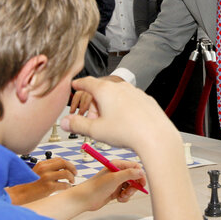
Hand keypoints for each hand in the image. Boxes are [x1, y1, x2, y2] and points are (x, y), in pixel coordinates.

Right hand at [5, 158, 77, 203]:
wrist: (20, 194)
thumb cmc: (28, 185)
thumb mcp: (37, 172)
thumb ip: (47, 169)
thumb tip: (62, 170)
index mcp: (42, 164)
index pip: (59, 159)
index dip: (67, 163)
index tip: (71, 168)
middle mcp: (45, 168)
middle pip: (64, 163)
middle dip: (72, 168)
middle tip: (75, 173)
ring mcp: (47, 177)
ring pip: (66, 173)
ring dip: (71, 177)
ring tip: (71, 181)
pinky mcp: (49, 187)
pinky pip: (64, 184)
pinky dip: (67, 186)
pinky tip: (66, 187)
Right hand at [63, 76, 178, 154]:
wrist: (156, 137)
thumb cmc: (127, 132)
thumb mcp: (95, 131)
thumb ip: (77, 125)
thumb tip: (64, 122)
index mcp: (105, 90)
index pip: (87, 82)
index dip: (79, 84)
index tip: (75, 85)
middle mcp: (120, 87)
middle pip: (101, 91)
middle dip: (95, 105)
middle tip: (94, 122)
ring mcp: (135, 92)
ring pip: (116, 96)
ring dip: (110, 107)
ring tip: (111, 126)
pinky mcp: (146, 100)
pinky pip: (130, 102)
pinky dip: (125, 109)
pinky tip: (127, 124)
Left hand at [75, 160, 145, 210]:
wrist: (85, 198)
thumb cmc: (97, 186)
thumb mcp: (115, 178)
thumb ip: (129, 174)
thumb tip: (141, 172)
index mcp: (117, 165)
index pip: (135, 167)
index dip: (140, 175)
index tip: (141, 184)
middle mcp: (118, 172)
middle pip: (134, 178)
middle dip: (133, 186)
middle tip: (128, 192)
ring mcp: (116, 182)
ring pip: (130, 187)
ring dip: (129, 193)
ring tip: (122, 196)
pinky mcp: (115, 191)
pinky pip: (126, 193)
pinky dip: (124, 197)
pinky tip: (118, 199)